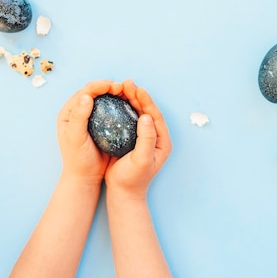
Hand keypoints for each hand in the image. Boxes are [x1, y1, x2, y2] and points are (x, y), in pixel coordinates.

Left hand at [57, 79, 123, 185]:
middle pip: (94, 92)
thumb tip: (86, 96)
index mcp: (69, 112)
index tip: (115, 86)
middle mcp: (78, 111)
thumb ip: (79, 116)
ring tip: (128, 93)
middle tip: (124, 87)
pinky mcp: (101, 124)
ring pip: (104, 99)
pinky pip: (111, 110)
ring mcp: (90, 117)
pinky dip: (120, 105)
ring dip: (116, 94)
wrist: (85, 177)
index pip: (85, 92)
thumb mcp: (75, 138)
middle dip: (109, 86)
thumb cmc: (77, 160)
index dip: (100, 86)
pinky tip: (129, 105)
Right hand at [105, 80, 171, 198]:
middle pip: (147, 111)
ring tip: (121, 87)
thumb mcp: (142, 159)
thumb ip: (147, 138)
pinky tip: (114, 101)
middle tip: (127, 82)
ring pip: (138, 112)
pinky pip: (128, 118)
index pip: (155, 115)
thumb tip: (146, 117)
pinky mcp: (132, 139)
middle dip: (138, 96)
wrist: (123, 194)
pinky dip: (123, 108)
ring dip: (130, 99)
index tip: (138, 88)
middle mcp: (155, 137)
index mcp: (162, 140)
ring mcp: (143, 137)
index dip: (147, 100)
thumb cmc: (133, 179)